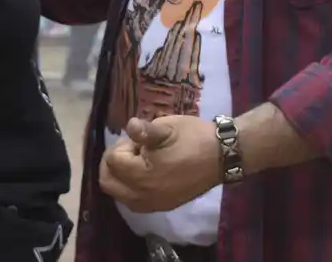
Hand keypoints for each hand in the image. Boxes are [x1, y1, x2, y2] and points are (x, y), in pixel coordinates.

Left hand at [99, 115, 222, 213]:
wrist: (222, 156)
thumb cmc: (194, 138)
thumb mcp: (167, 128)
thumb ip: (143, 130)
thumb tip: (128, 126)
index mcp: (143, 176)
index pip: (112, 162)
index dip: (121, 145)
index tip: (138, 137)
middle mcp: (144, 196)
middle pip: (108, 183)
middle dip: (112, 163)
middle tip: (129, 148)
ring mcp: (154, 204)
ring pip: (120, 195)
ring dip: (120, 177)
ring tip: (137, 160)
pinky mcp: (164, 206)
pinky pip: (135, 202)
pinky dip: (131, 188)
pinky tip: (144, 173)